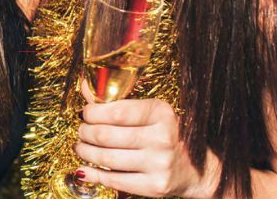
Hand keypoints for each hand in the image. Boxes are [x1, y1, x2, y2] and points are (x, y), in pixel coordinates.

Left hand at [74, 96, 219, 197]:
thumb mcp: (150, 112)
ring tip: (80, 147)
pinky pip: (113, 180)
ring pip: (106, 158)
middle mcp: (162, 138)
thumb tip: (84, 89)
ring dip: (85, 151)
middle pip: (105, 135)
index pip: (116, 112)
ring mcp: (159, 164)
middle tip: (82, 131)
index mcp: (161, 114)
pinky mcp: (155, 186)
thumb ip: (118, 103)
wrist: (195, 168)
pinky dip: (93, 174)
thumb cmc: (165, 134)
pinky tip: (84, 168)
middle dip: (85, 132)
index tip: (85, 114)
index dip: (92, 113)